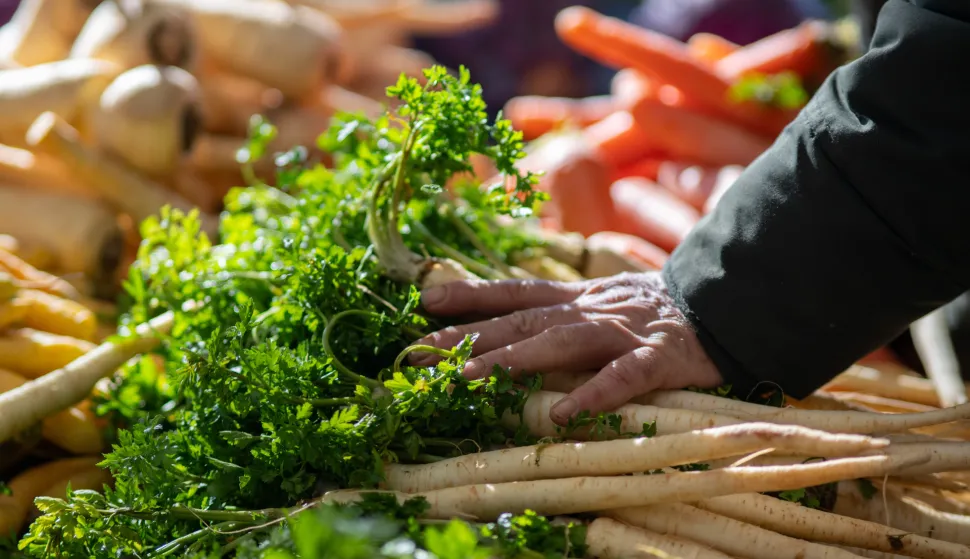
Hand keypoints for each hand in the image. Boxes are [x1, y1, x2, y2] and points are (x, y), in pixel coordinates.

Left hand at [412, 272, 723, 424]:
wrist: (727, 303)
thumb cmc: (656, 313)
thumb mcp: (602, 303)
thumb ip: (561, 312)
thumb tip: (512, 325)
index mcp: (577, 299)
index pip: (515, 292)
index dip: (470, 297)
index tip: (424, 303)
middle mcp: (591, 310)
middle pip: (522, 319)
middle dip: (468, 335)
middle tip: (419, 352)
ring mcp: (623, 332)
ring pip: (560, 342)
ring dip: (513, 359)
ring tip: (468, 378)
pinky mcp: (658, 358)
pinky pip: (623, 379)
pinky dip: (593, 396)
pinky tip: (562, 417)